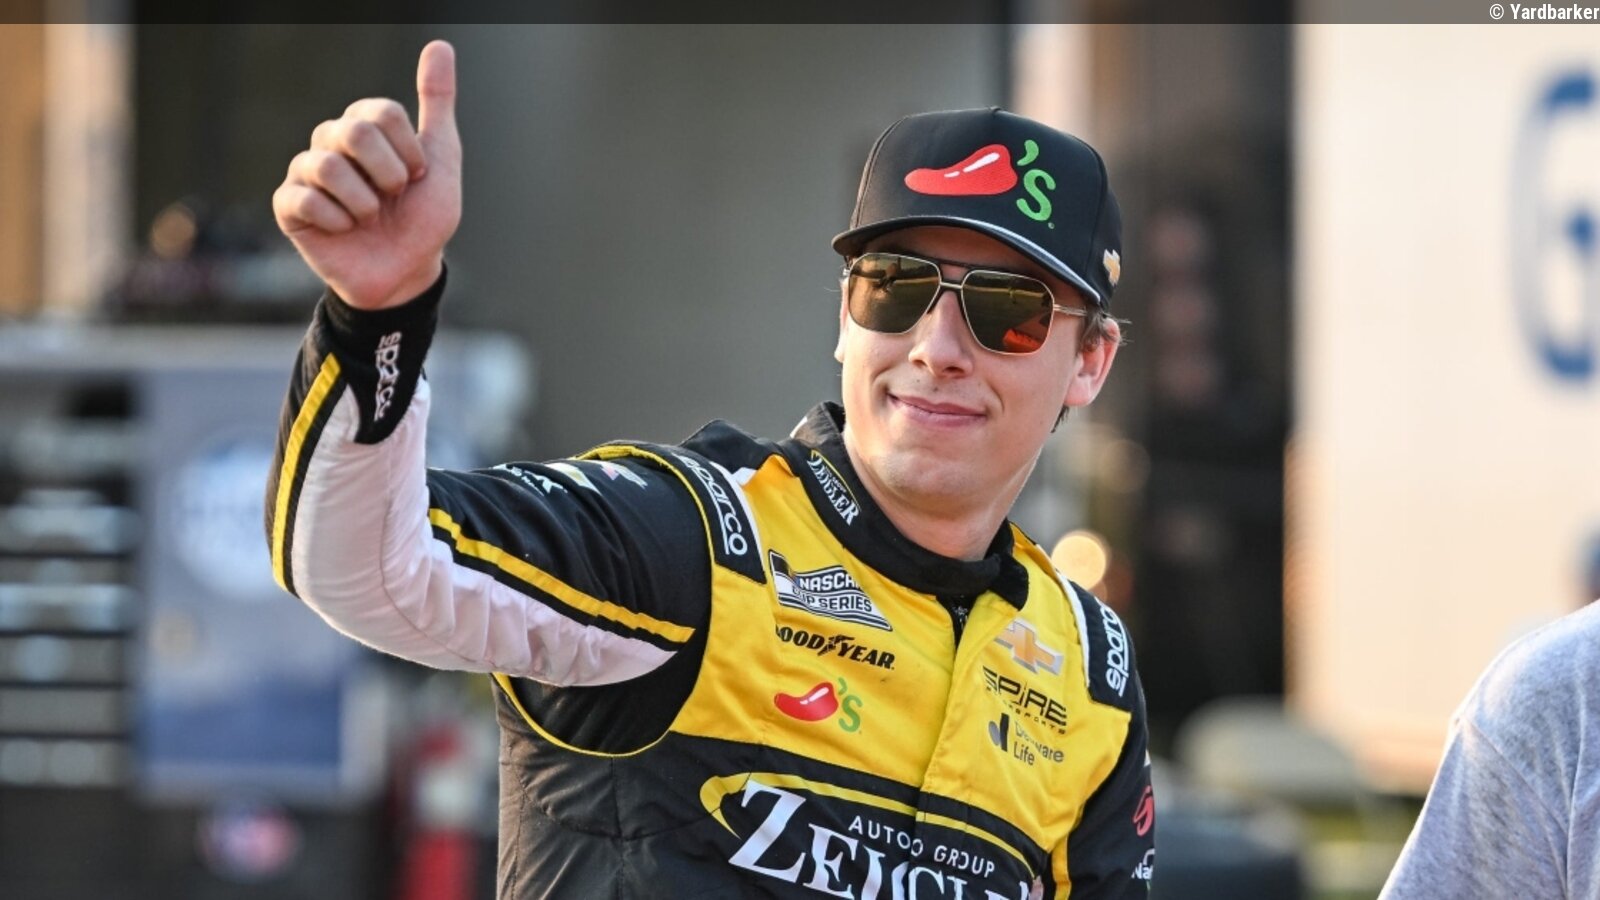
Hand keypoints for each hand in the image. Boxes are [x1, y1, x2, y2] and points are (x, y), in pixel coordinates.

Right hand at [273, 40, 461, 309]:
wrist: (406, 272)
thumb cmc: (422, 218)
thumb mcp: (441, 158)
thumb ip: (437, 102)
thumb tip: (439, 46)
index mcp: (364, 126)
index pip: (382, 113)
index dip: (409, 152)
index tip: (415, 177)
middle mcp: (330, 142)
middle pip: (352, 131)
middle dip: (387, 173)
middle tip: (392, 198)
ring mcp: (306, 172)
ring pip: (328, 166)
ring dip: (364, 203)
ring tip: (369, 218)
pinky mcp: (288, 206)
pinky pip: (306, 200)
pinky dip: (338, 222)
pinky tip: (344, 231)